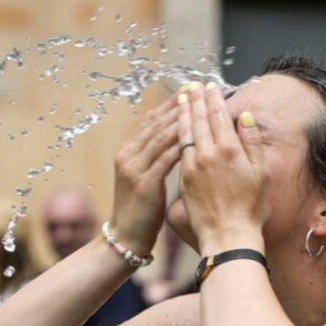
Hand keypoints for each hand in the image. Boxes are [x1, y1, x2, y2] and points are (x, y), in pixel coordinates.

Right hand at [110, 94, 181, 253]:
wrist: (126, 238)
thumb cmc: (142, 211)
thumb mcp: (146, 179)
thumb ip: (155, 159)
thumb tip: (174, 140)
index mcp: (129, 152)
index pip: (152, 121)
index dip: (171, 103)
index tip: (190, 88)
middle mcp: (128, 155)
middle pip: (156, 123)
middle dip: (178, 105)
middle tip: (197, 88)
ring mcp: (134, 169)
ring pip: (160, 137)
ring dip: (181, 120)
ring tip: (199, 105)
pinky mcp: (143, 184)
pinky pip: (165, 160)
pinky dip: (181, 146)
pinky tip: (196, 137)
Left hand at [177, 83, 269, 253]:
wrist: (228, 236)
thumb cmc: (251, 208)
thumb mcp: (261, 173)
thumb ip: (252, 142)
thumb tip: (244, 118)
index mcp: (229, 149)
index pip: (218, 114)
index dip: (214, 98)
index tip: (210, 86)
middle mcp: (208, 153)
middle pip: (198, 119)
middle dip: (195, 100)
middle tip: (192, 86)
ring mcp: (193, 165)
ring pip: (185, 131)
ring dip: (182, 113)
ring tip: (180, 99)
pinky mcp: (184, 178)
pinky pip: (179, 149)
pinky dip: (177, 134)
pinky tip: (176, 128)